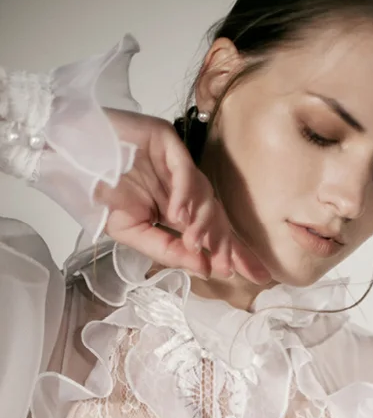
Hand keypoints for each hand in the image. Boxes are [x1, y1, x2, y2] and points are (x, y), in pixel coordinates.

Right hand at [96, 109, 272, 284]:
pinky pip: (184, 170)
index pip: (214, 232)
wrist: (69, 159)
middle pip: (217, 215)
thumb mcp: (133, 233)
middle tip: (225, 264)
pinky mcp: (167, 142)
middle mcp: (183, 186)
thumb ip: (167, 250)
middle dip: (224, 243)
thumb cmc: (98, 192)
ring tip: (195, 242)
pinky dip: (184, 194)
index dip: (236, 252)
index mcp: (177, 208)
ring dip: (202, 222)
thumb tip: (204, 269)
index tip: (258, 275)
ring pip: (204, 195)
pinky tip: (179, 214)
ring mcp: (177, 163)